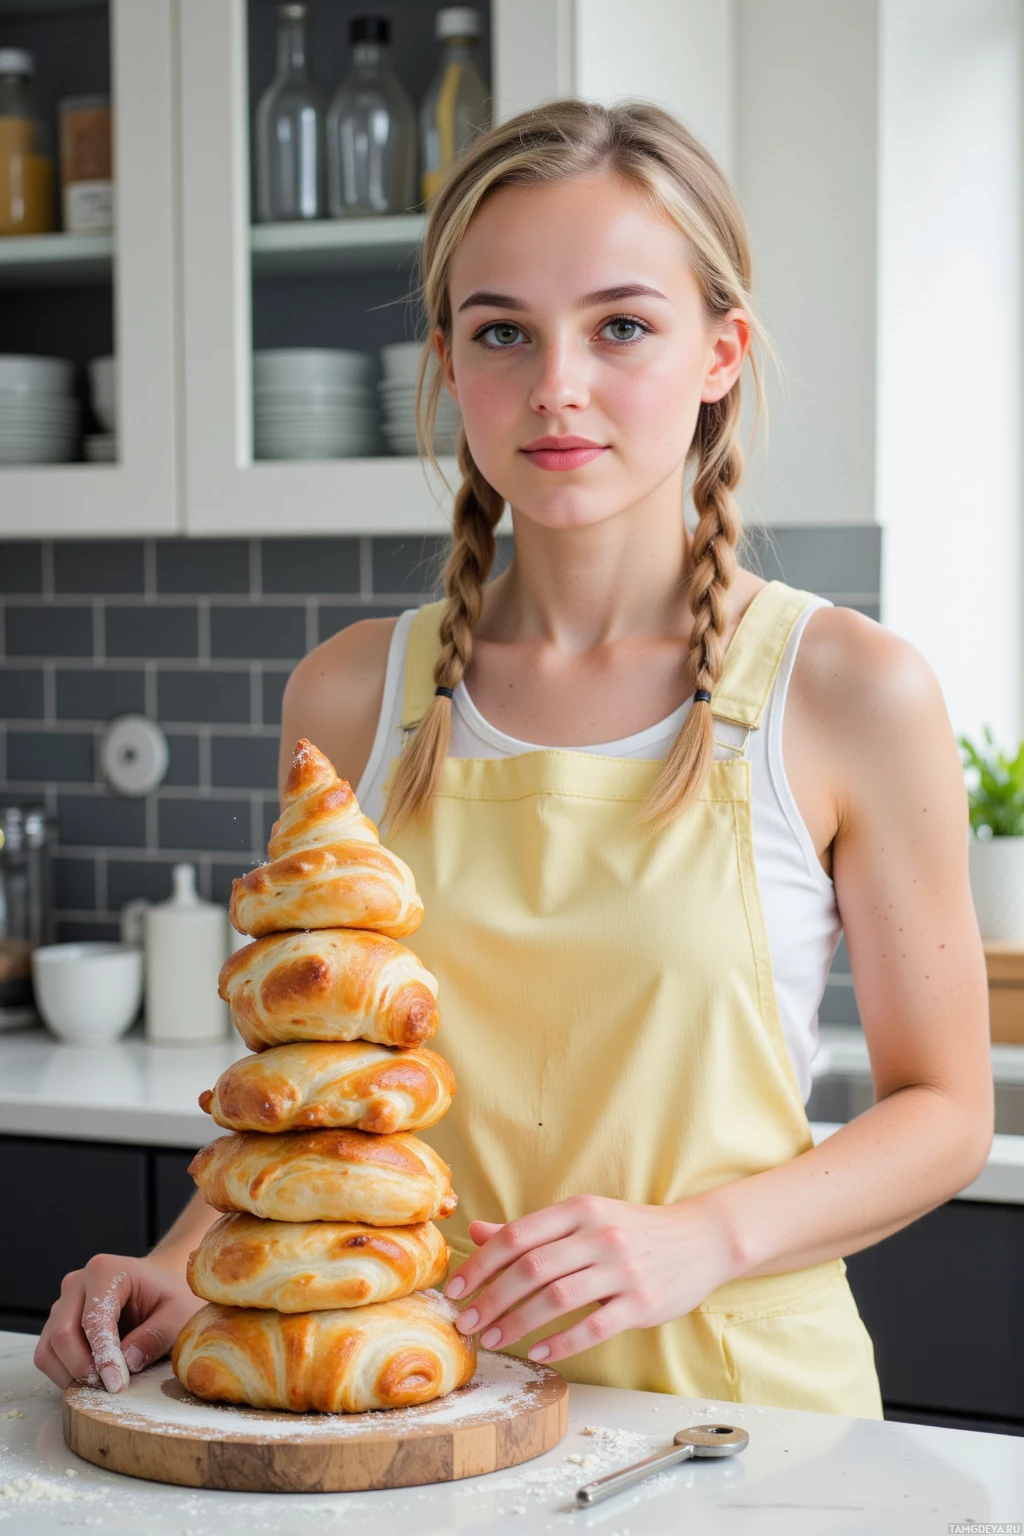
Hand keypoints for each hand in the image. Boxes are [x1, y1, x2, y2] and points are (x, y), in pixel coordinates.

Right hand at [34, 1254, 201, 1393]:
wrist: (158, 1286)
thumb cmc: (168, 1297)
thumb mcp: (178, 1314)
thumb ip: (156, 1336)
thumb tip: (128, 1362)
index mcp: (105, 1271)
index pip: (94, 1320)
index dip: (103, 1356)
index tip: (116, 1384)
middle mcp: (76, 1284)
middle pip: (63, 1335)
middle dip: (83, 1368)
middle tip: (110, 1387)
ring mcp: (62, 1304)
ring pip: (49, 1349)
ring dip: (71, 1375)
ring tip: (103, 1383)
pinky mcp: (56, 1324)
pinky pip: (47, 1356)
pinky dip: (64, 1374)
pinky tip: (92, 1378)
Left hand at [443, 1192, 735, 1363]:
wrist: (700, 1238)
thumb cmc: (632, 1229)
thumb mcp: (584, 1218)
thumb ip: (532, 1229)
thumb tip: (478, 1232)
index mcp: (579, 1211)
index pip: (518, 1236)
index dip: (481, 1264)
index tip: (456, 1289)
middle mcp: (599, 1236)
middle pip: (531, 1269)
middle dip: (490, 1299)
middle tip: (466, 1323)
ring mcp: (622, 1269)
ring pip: (557, 1299)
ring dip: (517, 1323)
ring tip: (493, 1339)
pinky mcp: (642, 1303)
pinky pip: (593, 1326)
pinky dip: (561, 1342)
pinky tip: (538, 1352)